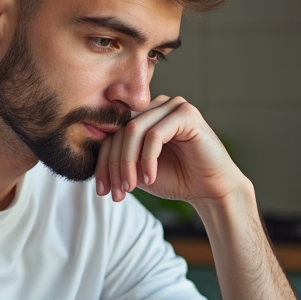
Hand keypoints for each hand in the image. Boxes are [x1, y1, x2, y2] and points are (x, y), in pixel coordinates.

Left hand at [94, 95, 244, 204]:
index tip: (101, 191)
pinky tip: (149, 178)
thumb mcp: (138, 170)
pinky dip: (148, 160)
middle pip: (120, 131)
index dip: (103, 163)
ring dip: (127, 164)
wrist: (211, 190)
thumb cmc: (177, 179)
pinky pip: (154, 134)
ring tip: (130, 187)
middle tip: (116, 193)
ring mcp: (173, 106)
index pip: (113, 134)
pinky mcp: (187, 114)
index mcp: (144, 116)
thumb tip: (89, 159)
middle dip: (113, 166)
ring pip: (133, 131)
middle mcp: (157, 106)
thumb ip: (118, 159)